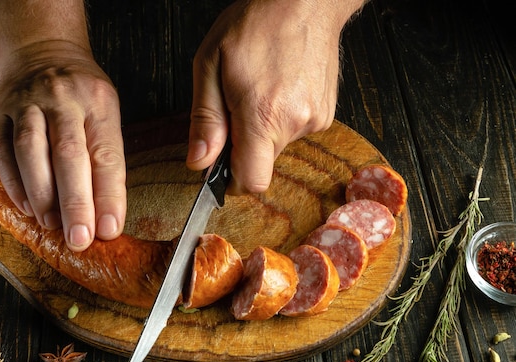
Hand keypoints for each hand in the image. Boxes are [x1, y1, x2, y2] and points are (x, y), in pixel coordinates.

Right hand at [0, 41, 125, 251]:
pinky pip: (3, 150)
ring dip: (41, 194)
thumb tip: (106, 215)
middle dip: (75, 203)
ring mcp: (27, 103)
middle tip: (79, 239)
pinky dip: (14, 182)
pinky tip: (26, 207)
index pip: (106, 155)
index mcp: (98, 102)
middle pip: (69, 155)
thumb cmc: (81, 93)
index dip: (108, 196)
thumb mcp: (105, 112)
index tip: (109, 230)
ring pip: (30, 151)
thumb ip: (105, 158)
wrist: (43, 50)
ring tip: (50, 225)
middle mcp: (63, 100)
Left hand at [187, 0, 363, 193]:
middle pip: (262, 164)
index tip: (222, 164)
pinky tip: (279, 88)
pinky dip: (282, 118)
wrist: (305, 0)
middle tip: (237, 106)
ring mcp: (315, 120)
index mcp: (263, 116)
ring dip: (263, 129)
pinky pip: (295, 131)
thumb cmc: (255, 25)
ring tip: (261, 90)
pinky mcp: (326, 114)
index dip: (232, 180)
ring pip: (278, 146)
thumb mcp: (211, 65)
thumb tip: (198, 161)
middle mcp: (294, 124)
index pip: (252, 181)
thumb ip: (205, 120)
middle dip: (244, 146)